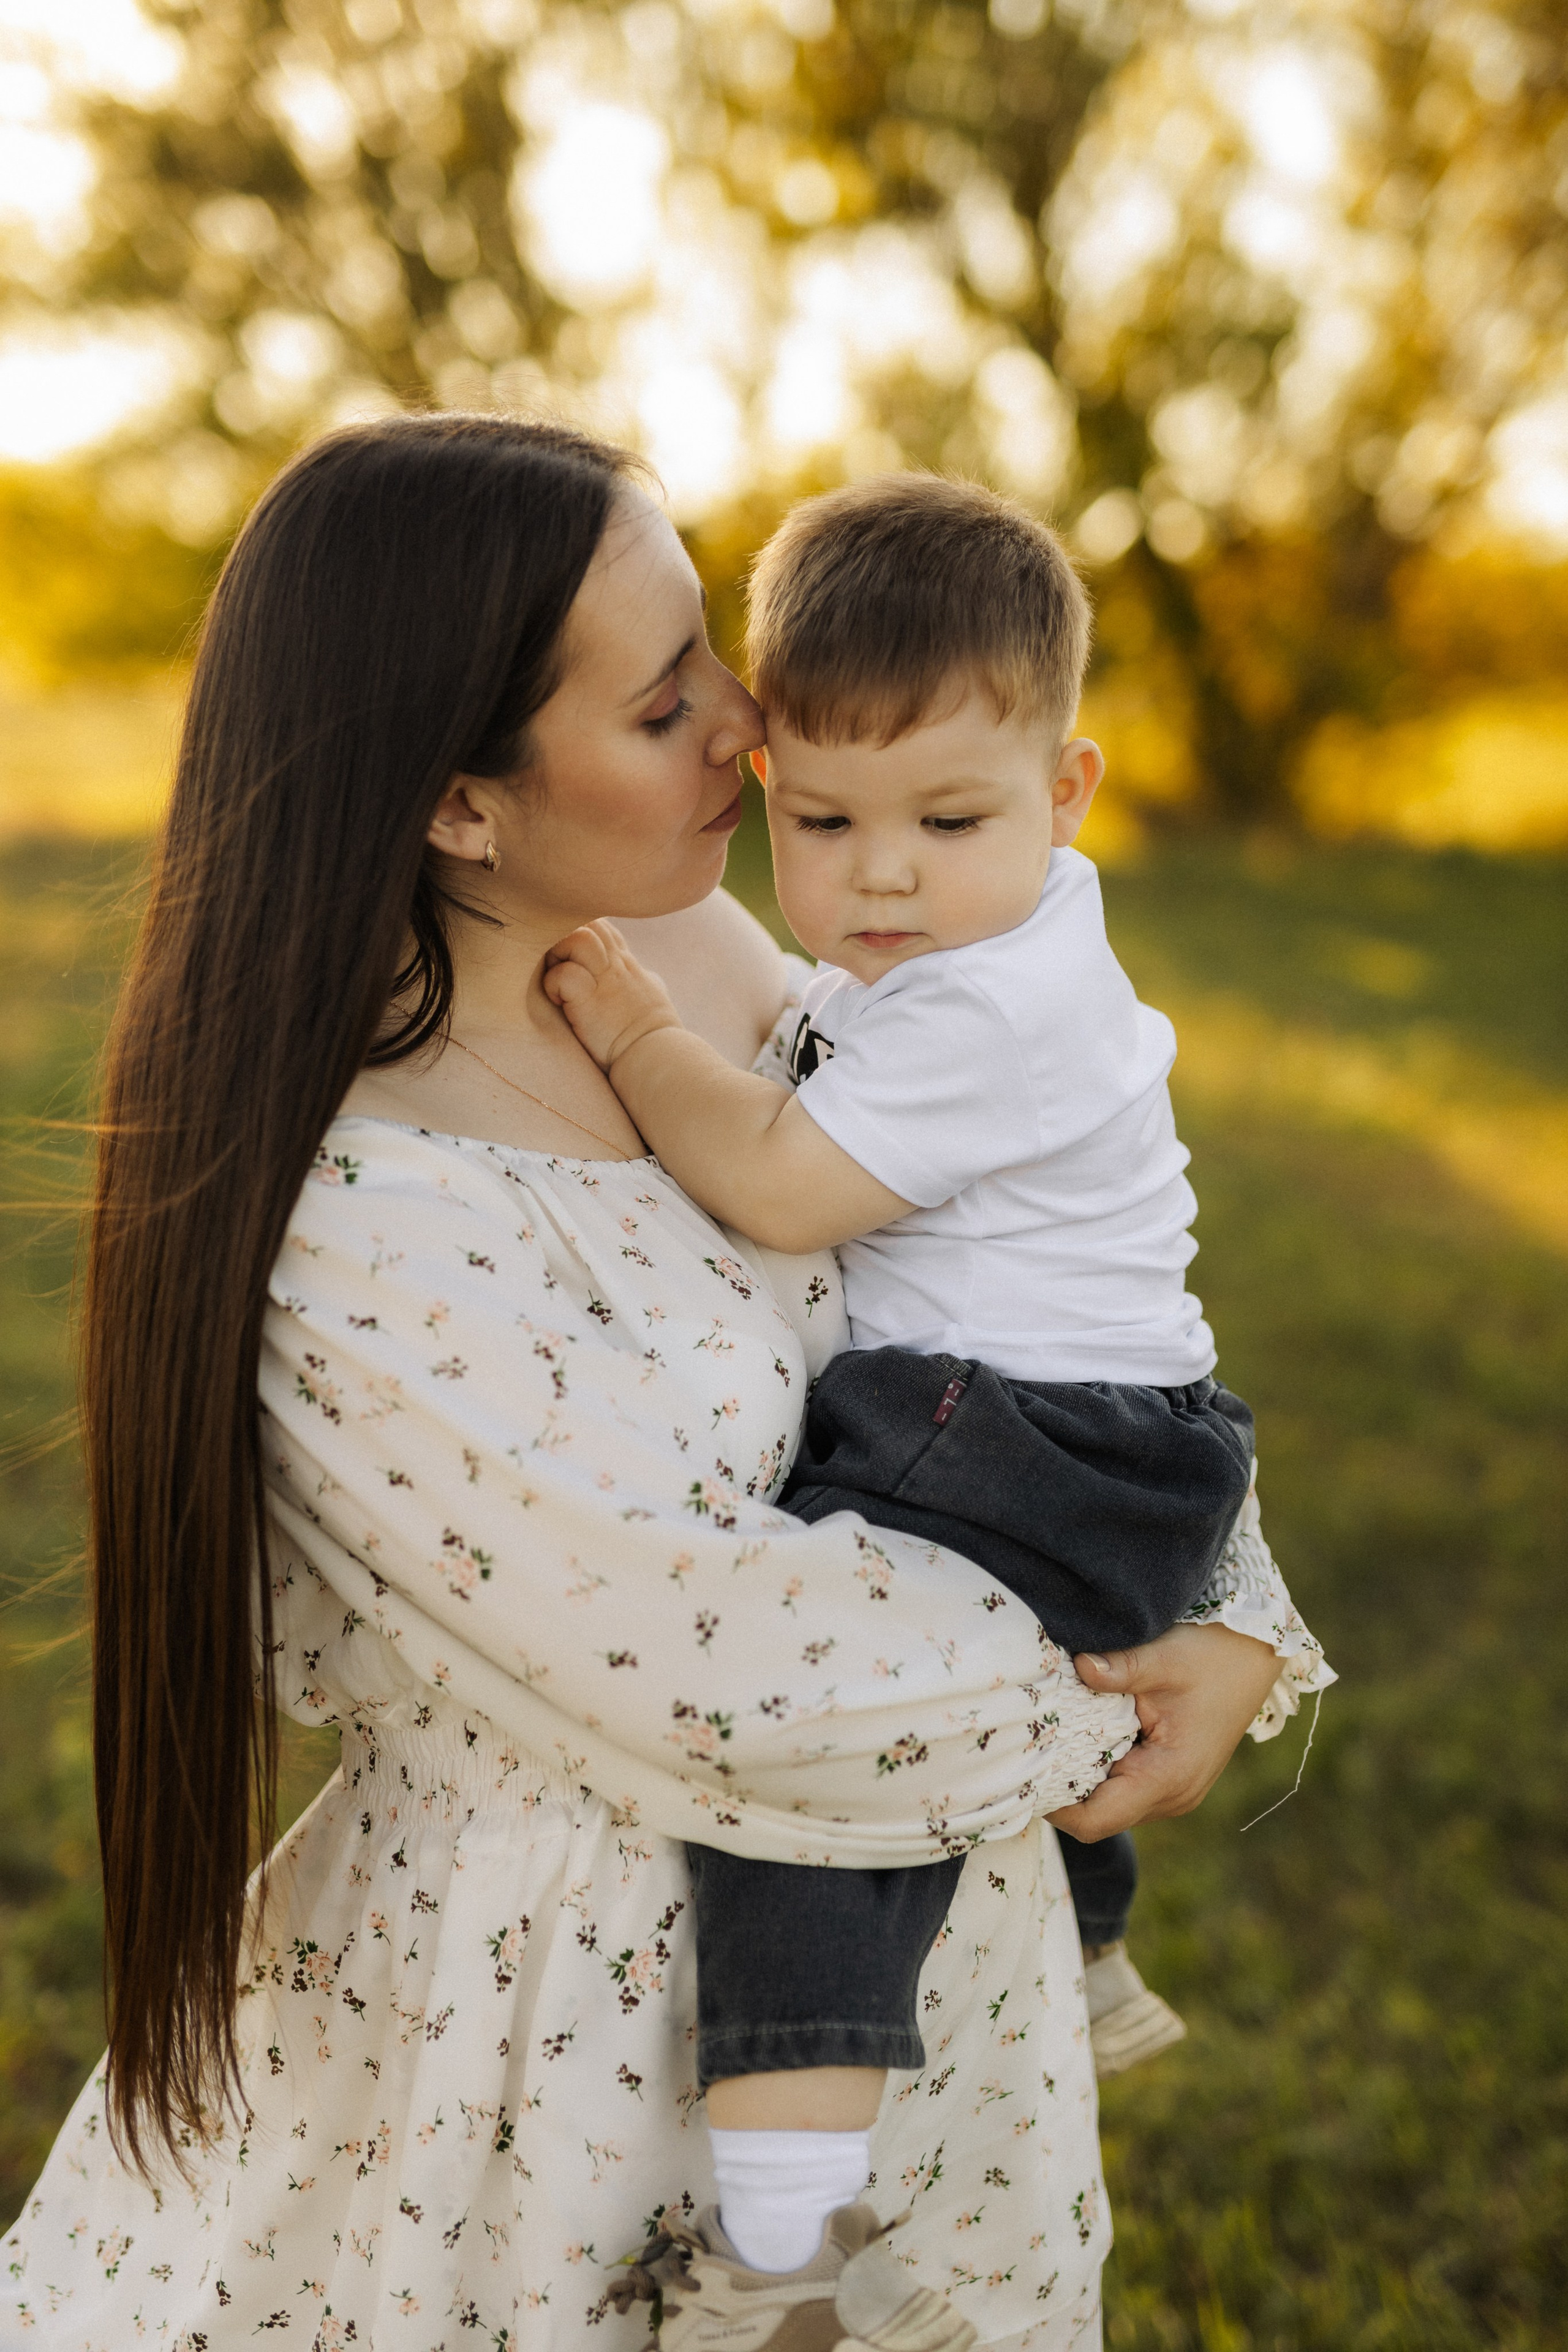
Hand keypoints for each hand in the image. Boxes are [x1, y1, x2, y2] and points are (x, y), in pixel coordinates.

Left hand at [543, 920, 682, 1070]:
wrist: (657, 1057)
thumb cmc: (655, 1033)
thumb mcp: (654, 995)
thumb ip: (644, 979)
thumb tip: (646, 975)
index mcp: (627, 963)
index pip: (603, 926)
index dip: (582, 931)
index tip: (570, 956)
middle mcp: (616, 964)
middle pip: (589, 922)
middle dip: (565, 935)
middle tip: (557, 965)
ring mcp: (604, 980)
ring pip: (577, 937)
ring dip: (558, 954)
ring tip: (556, 979)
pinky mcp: (590, 1000)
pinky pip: (564, 974)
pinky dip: (553, 985)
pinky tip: (558, 1001)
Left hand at [1046, 1622, 1281, 1842]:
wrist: (1257, 1654)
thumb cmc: (1214, 1656)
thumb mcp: (1163, 1658)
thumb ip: (1118, 1670)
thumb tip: (1078, 1666)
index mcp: (1168, 1778)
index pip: (1096, 1819)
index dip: (1055, 1805)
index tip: (1025, 1772)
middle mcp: (1173, 1797)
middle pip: (1099, 1817)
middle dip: (1062, 1791)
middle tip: (1029, 1751)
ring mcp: (1176, 1792)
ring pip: (1112, 1805)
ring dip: (1082, 1780)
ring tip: (1052, 1742)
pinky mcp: (1174, 1779)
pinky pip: (1127, 1789)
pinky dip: (1102, 1771)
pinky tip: (1083, 1737)